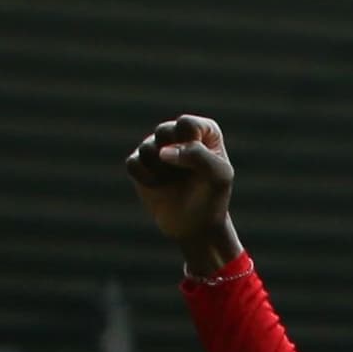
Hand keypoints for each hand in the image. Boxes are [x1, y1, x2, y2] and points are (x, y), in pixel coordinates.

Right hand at [125, 114, 242, 274]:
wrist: (196, 226)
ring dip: (161, 172)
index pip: (187, 124)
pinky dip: (146, 179)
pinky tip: (158, 187)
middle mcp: (178, 134)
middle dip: (174, 159)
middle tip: (185, 176)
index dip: (189, 146)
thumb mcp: (219, 176)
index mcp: (203, 130)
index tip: (198, 166)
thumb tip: (163, 152)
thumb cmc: (212, 198)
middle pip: (164, 131)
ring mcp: (157, 147)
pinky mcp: (140, 163)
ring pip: (147, 148)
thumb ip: (199, 155)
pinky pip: (133, 164)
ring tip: (174, 183)